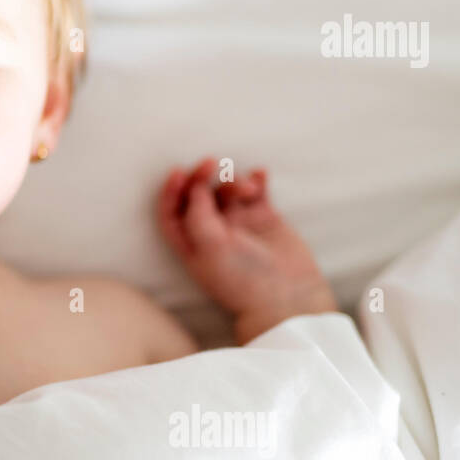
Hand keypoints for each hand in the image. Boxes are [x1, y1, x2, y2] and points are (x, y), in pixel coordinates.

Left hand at [156, 158, 335, 342]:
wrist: (288, 296)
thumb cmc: (243, 280)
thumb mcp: (211, 249)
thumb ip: (197, 216)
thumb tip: (194, 187)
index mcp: (191, 245)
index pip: (172, 213)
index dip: (171, 192)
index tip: (179, 173)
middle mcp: (212, 233)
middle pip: (198, 195)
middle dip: (200, 177)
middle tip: (210, 163)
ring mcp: (239, 224)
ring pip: (227, 190)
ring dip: (234, 181)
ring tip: (248, 190)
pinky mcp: (264, 218)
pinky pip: (256, 190)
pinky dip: (256, 179)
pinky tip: (261, 174)